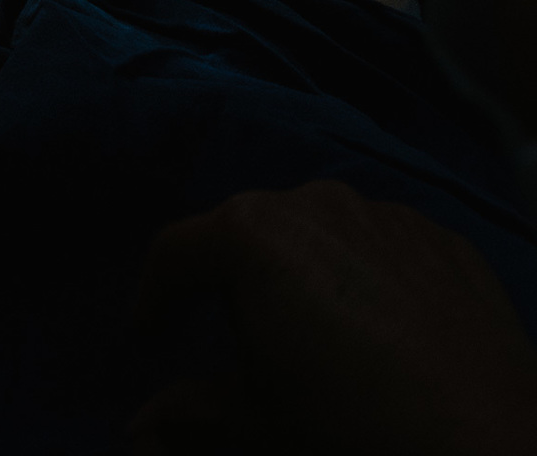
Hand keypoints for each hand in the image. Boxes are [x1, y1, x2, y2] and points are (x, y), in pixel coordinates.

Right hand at [126, 180, 536, 455]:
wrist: (494, 444)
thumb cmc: (358, 432)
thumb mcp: (263, 428)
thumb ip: (195, 416)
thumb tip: (139, 430)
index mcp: (252, 237)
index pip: (175, 250)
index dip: (154, 296)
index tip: (150, 336)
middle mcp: (314, 202)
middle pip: (247, 230)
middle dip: (232, 282)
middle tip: (241, 350)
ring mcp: (385, 213)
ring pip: (318, 229)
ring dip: (302, 272)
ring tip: (318, 341)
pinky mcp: (443, 238)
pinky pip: (381, 245)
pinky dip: (365, 277)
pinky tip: (384, 335)